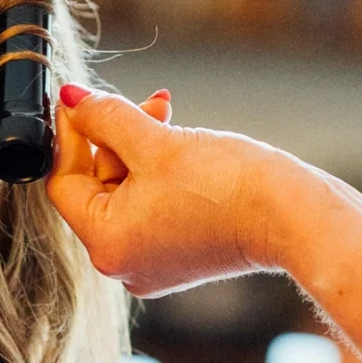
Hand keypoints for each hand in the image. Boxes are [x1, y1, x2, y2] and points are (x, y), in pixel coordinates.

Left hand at [49, 83, 299, 294]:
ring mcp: (154, 262)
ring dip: (142, 149)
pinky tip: (184, 146)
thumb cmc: (231, 187)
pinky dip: (160, 174)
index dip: (71, 135)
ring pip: (127, 192)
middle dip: (117, 139)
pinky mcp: (182, 254)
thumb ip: (106, 118)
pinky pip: (153, 206)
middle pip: (97, 187)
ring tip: (170, 118)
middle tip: (146, 105)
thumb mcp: (157, 142)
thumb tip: (71, 99)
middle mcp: (125, 264)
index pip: (65, 183)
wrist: (296, 217)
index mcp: (108, 245)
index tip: (80, 100)